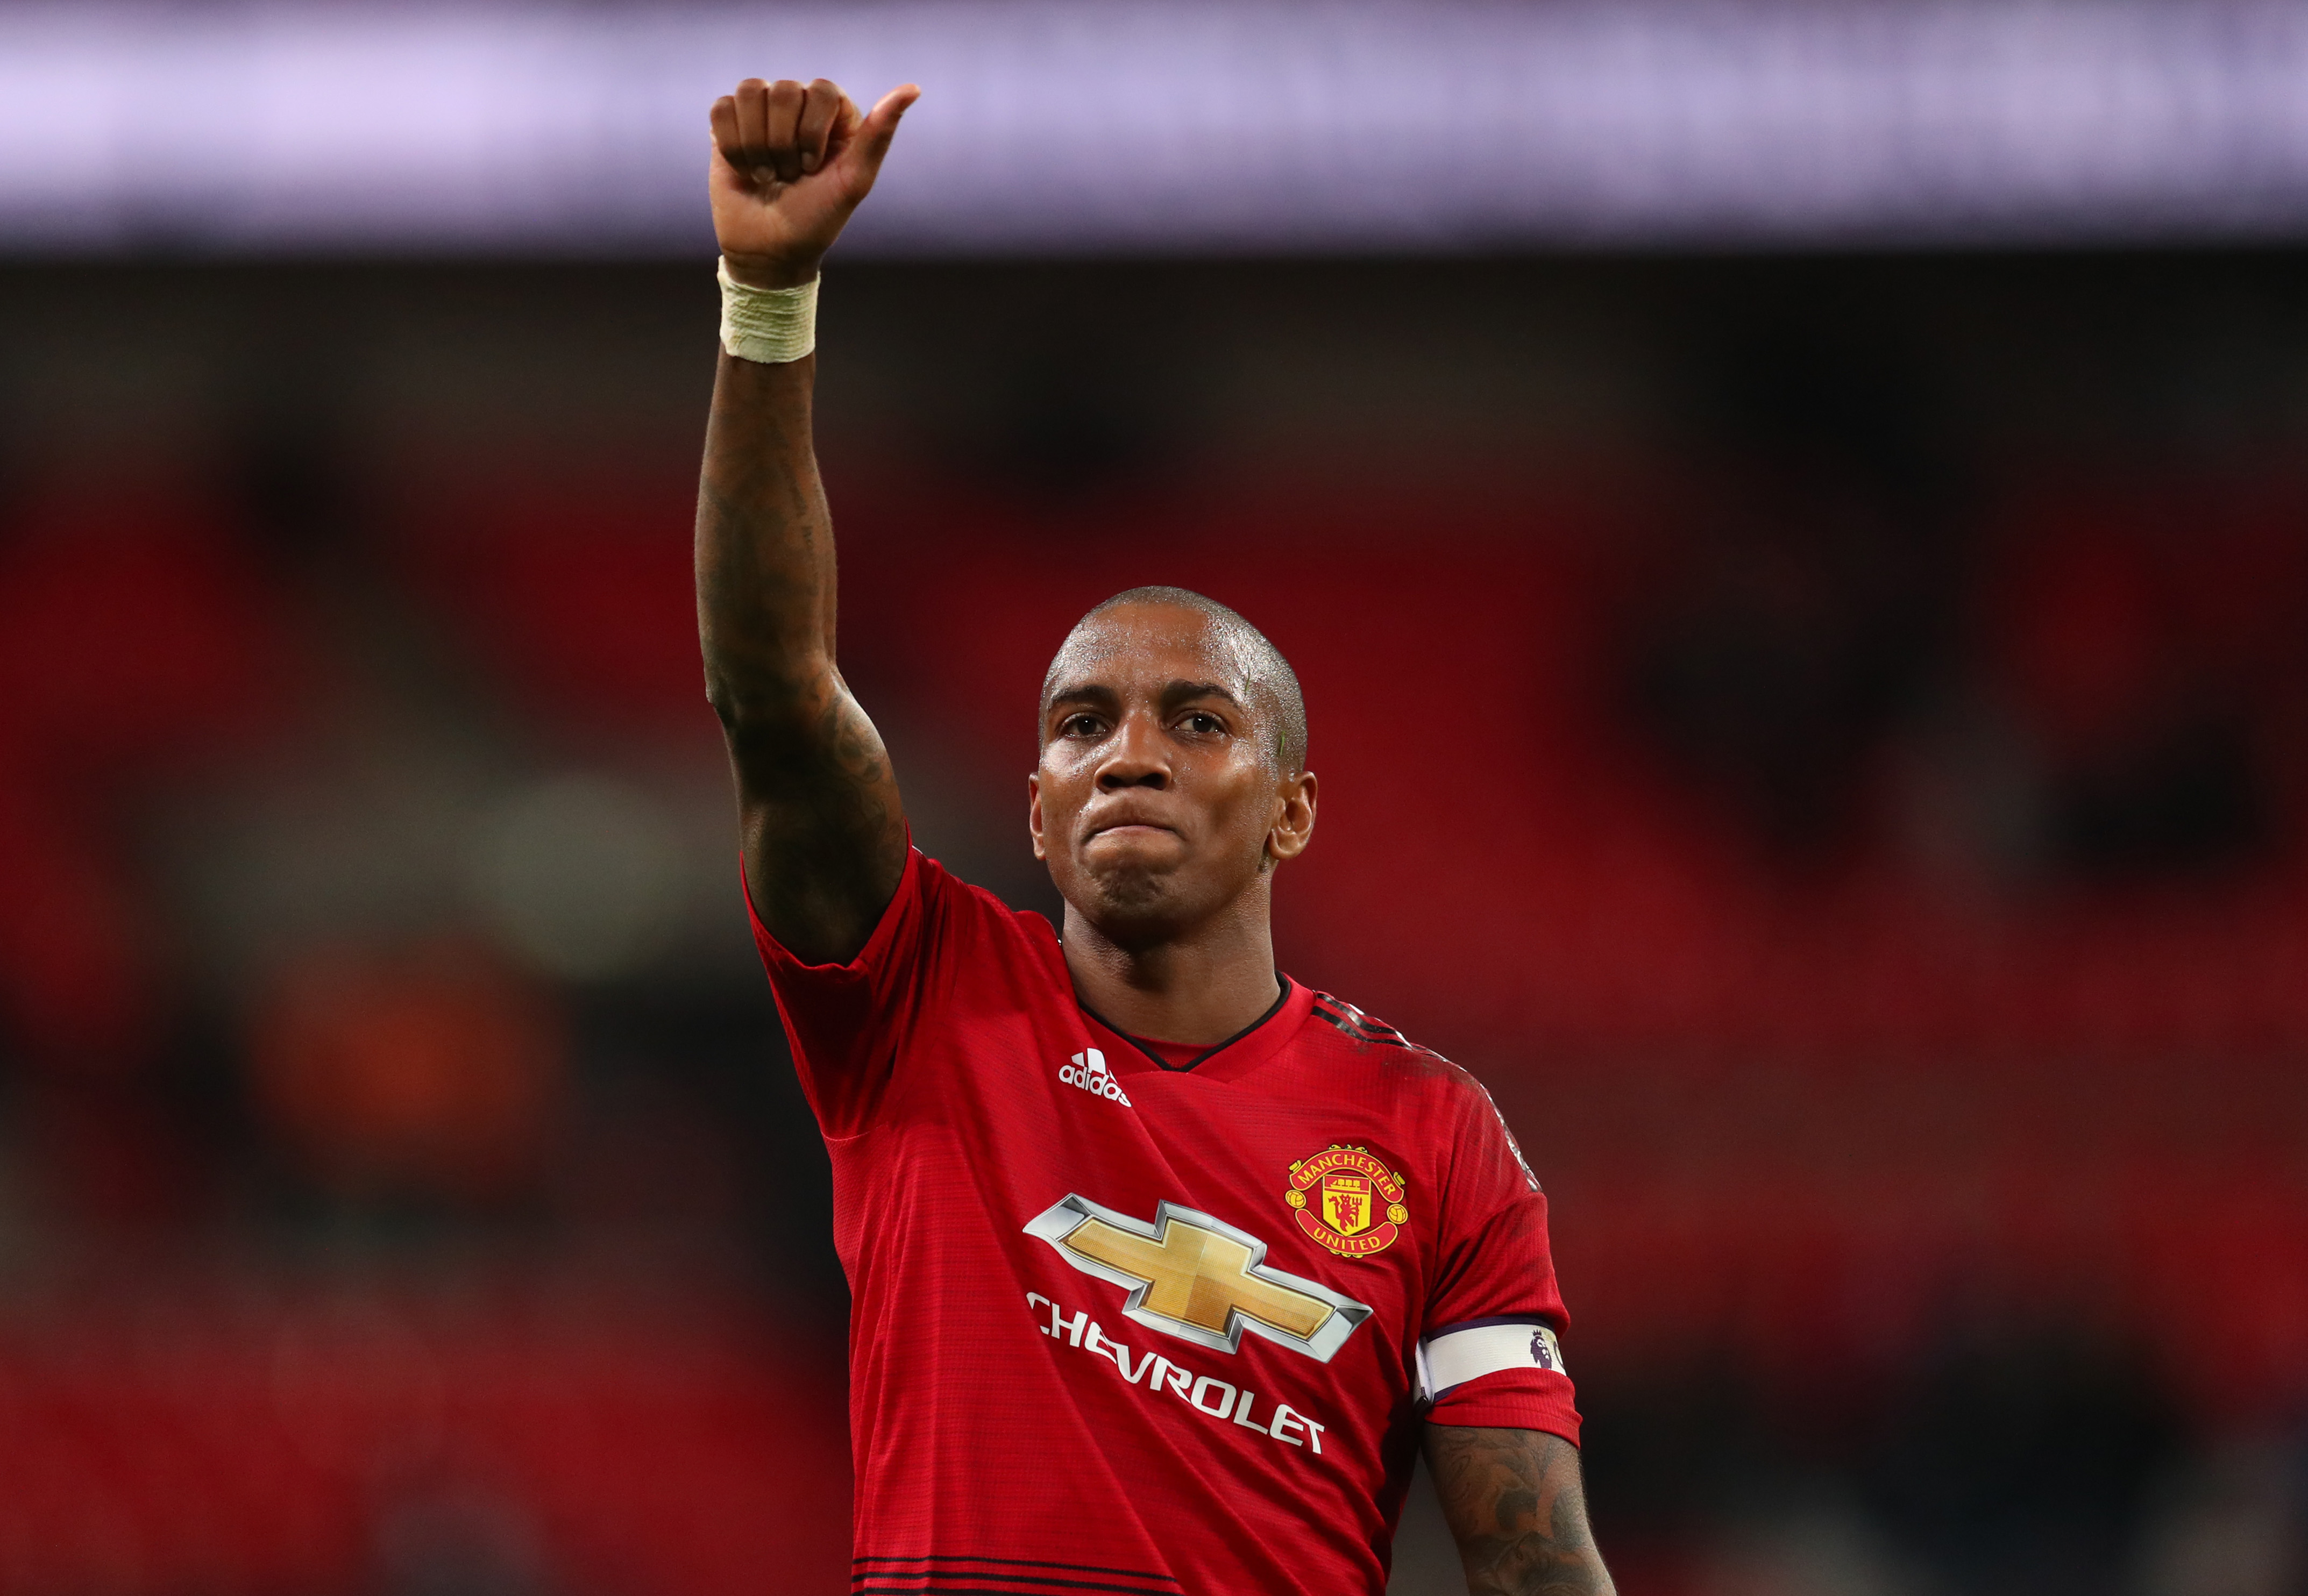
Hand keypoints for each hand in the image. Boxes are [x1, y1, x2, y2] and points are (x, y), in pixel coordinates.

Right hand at [709, 78, 918, 288]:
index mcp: (833, 113)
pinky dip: (733, 146)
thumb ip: (880, 134)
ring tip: (767, 175)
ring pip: (750, 92)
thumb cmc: (817, 218)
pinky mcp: (728, 124)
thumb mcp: (854, 180)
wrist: (770, 251)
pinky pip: (722, 109)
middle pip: (784, 90)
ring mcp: (761, 112)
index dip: (812, 131)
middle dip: (784, 144)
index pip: (821, 90)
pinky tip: (744, 169)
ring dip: (757, 145)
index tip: (813, 167)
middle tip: (789, 176)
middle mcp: (798, 105)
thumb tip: (913, 89)